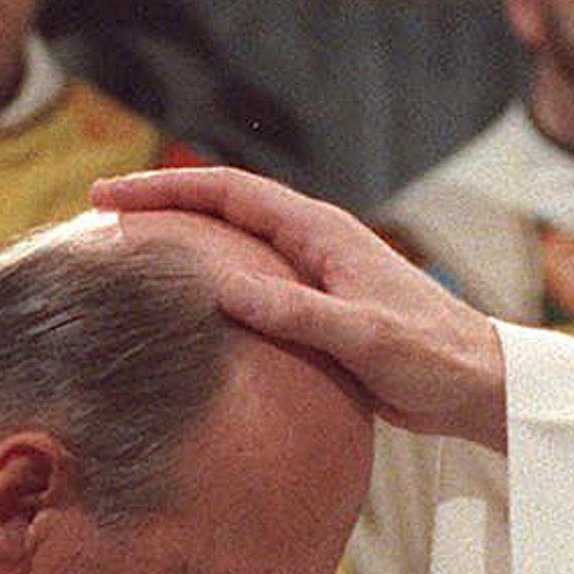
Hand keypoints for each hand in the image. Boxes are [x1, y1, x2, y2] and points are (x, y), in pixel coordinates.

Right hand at [91, 166, 510, 447]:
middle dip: (160, 205)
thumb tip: (222, 288)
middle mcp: (311, 244)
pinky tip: (180, 320)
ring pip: (232, 248)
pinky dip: (207, 289)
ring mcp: (312, 277)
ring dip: (180, 244)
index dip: (164, 188)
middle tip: (96, 216)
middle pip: (221, 209)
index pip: (228, 192)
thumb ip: (296, 312)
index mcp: (320, 233)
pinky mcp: (315, 313)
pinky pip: (249, 290)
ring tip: (125, 259)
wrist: (476, 385)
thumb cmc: (430, 356)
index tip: (106, 197)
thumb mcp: (361, 335)